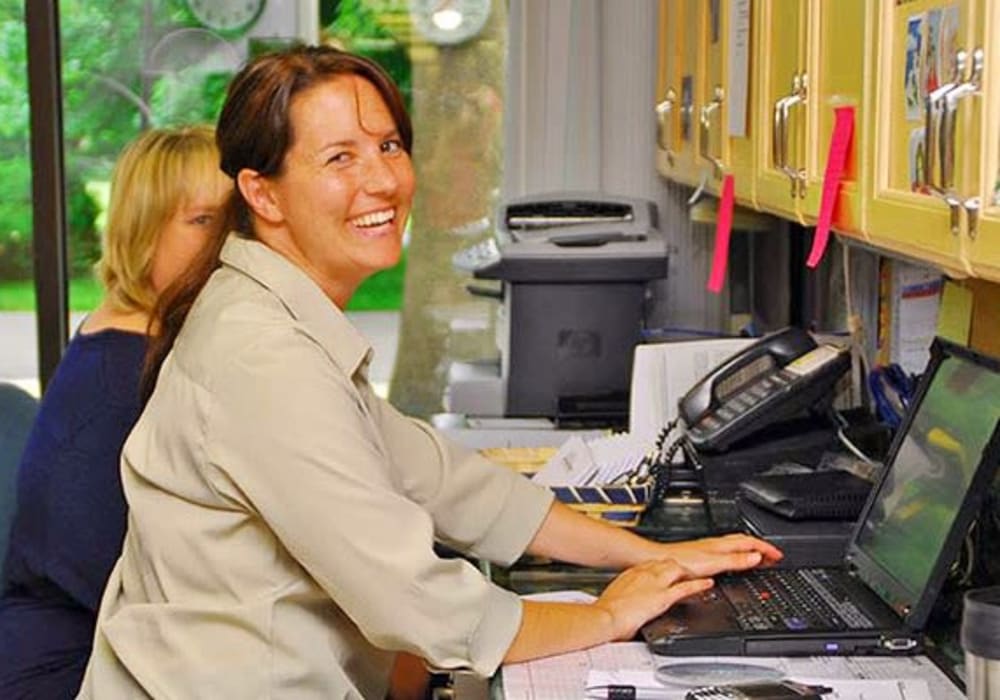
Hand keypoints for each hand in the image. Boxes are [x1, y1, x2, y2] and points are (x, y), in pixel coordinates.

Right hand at [594, 559, 712, 640]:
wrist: (604, 617)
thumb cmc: (605, 613)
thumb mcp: (612, 600)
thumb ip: (622, 598)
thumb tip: (620, 606)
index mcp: (630, 574)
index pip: (650, 564)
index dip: (660, 568)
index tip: (664, 571)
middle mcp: (644, 574)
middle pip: (666, 562)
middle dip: (676, 566)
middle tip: (684, 572)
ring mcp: (655, 583)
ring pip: (677, 569)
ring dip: (688, 572)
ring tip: (698, 575)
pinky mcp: (663, 596)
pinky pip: (686, 587)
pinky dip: (699, 585)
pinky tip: (707, 584)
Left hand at [655, 533, 782, 576]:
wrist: (660, 561)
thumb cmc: (681, 562)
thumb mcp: (713, 563)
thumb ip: (735, 560)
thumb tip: (756, 557)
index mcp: (721, 545)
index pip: (749, 542)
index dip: (766, 548)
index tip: (778, 555)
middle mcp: (716, 544)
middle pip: (744, 542)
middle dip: (760, 548)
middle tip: (773, 556)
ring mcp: (709, 549)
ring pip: (735, 546)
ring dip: (750, 551)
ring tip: (759, 559)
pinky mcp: (702, 556)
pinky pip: (727, 553)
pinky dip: (738, 556)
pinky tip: (734, 563)